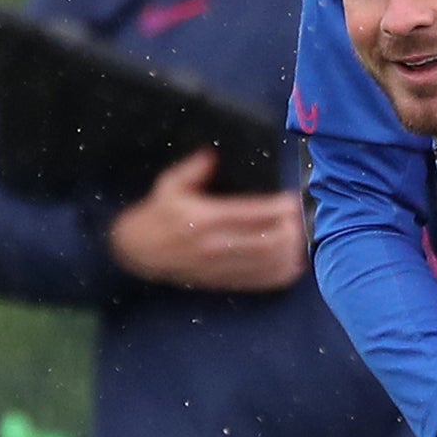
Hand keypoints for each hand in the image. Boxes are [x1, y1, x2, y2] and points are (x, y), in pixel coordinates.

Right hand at [105, 148, 307, 294]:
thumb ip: (193, 168)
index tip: (291, 200)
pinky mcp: (222, 281)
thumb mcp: (169, 185)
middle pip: (266, 241)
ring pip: (267, 263)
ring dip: (289, 252)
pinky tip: (292, 263)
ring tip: (298, 238)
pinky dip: (280, 274)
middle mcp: (215, 245)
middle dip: (289, 229)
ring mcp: (220, 267)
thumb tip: (213, 154)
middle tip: (298, 218)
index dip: (277, 208)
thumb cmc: (157, 215)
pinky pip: (259, 282)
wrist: (138, 251)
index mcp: (205, 218)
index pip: (251, 214)